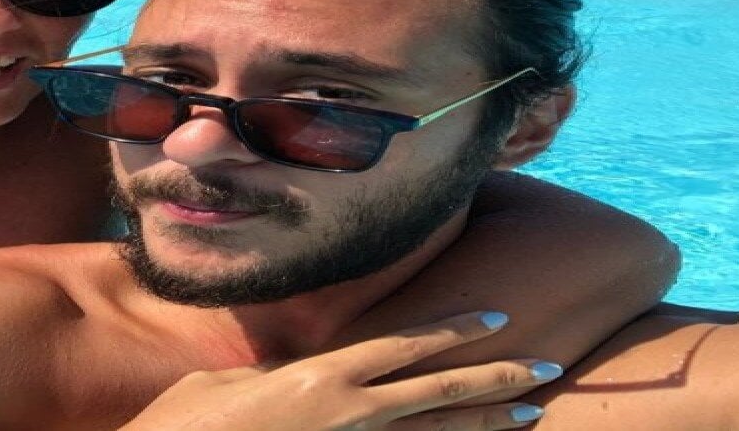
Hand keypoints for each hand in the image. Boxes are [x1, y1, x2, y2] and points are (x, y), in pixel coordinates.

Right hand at [120, 311, 558, 430]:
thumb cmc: (188, 424)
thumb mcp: (231, 383)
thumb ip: (274, 377)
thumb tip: (292, 378)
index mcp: (320, 376)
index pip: (404, 345)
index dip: (454, 330)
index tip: (498, 318)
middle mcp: (346, 412)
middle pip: (438, 391)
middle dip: (496, 379)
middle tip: (550, 368)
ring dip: (486, 422)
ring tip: (535, 411)